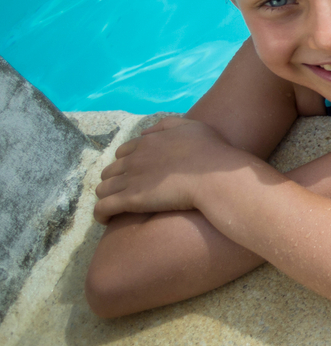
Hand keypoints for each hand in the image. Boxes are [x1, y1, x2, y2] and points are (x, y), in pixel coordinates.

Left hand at [93, 115, 251, 221]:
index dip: (125, 163)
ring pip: (102, 189)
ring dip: (106, 197)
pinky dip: (100, 214)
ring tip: (115, 208)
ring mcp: (130, 180)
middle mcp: (134, 159)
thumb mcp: (191, 126)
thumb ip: (167, 125)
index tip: (134, 173)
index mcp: (147, 143)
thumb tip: (145, 133)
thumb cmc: (210, 151)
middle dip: (113, 181)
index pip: (122, 153)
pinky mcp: (130, 200)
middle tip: (125, 192)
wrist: (214, 176)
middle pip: (109, 171)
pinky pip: (102, 208)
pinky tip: (106, 220)